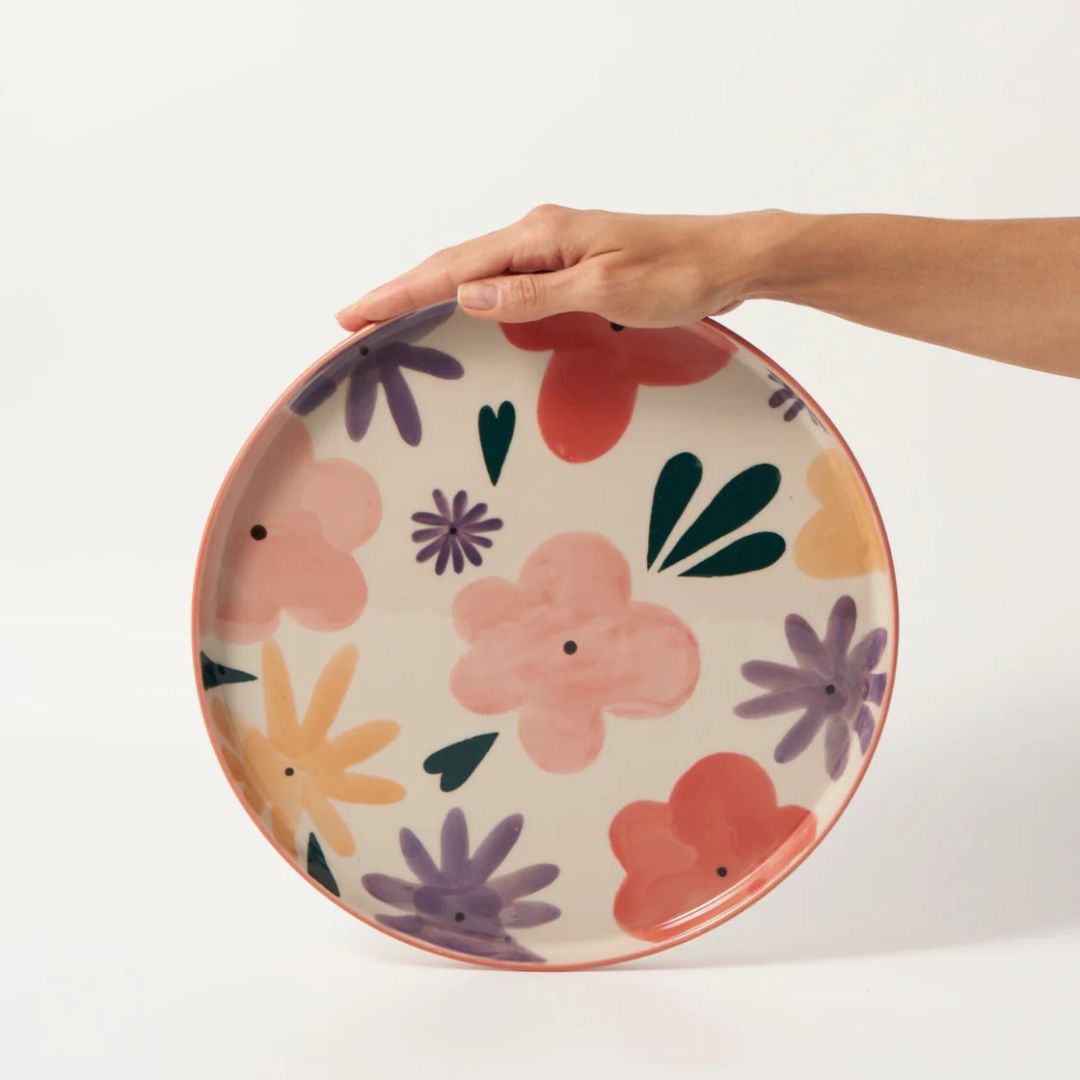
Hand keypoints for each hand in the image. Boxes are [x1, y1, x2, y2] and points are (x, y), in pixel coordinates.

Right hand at [335, 205, 783, 331]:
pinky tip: (458, 312)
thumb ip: (535, 294)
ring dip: (428, 294)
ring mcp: (552, 247)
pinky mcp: (567, 262)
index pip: (453, 270)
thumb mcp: (606, 291)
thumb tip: (468, 296)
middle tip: (352, 320)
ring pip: (474, 272)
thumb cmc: (677, 275)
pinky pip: (502, 279)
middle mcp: (538, 234)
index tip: (355, 315)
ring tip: (386, 318)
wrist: (727, 258)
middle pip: (452, 265)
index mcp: (540, 236)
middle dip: (399, 292)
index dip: (399, 294)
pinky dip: (467, 296)